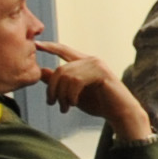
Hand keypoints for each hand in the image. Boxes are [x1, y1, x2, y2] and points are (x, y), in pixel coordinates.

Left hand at [33, 42, 152, 140]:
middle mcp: (91, 60)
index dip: (50, 47)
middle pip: (60, 69)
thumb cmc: (99, 104)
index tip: (36, 45)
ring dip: (62, 95)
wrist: (121, 114)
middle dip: (52, 88)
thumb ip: (59, 83)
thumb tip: (40, 71)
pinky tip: (74, 103)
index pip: (64, 50)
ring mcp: (97, 65)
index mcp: (85, 62)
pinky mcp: (101, 73)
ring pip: (66, 76)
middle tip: (52, 103)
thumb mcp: (73, 93)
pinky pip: (76, 81)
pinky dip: (71, 95)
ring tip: (65, 108)